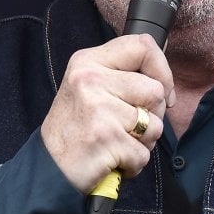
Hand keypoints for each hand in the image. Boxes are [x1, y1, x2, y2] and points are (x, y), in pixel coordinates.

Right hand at [41, 34, 173, 193]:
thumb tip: (164, 64)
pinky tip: (113, 160)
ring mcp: (98, 109)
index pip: (143, 46)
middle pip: (155, 90)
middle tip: (125, 127)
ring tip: (118, 143)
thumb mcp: (90, 86)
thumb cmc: (75, 128)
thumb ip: (123, 73)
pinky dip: (134, 163)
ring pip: (155, 124)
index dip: (162, 70)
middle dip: (152, 115)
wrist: (49, 167)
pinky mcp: (106, 139)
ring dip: (144, 142)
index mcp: (88, 61)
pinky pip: (144, 153)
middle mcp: (91, 80)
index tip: (161, 91)